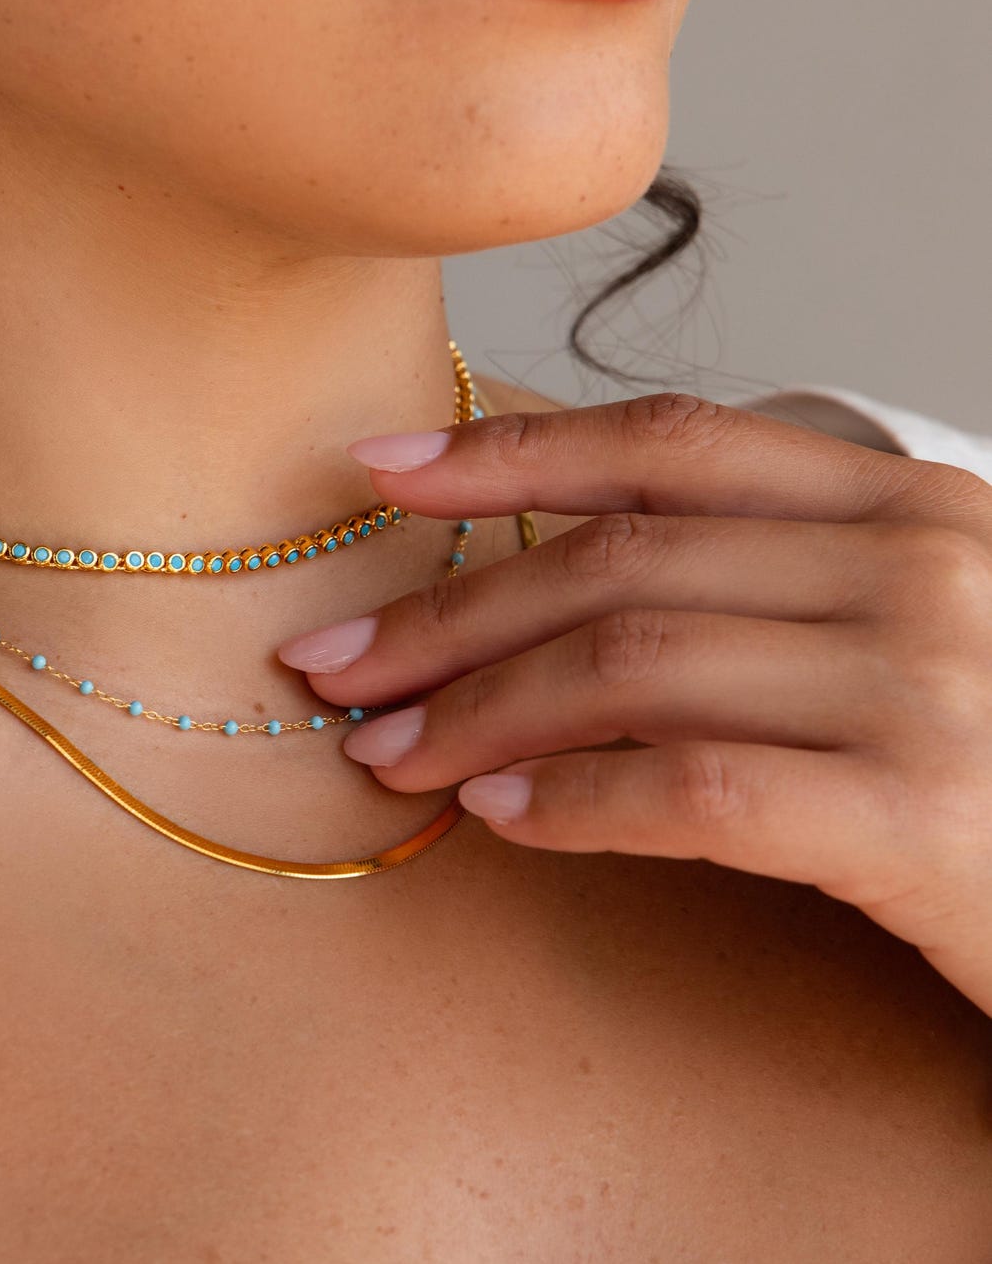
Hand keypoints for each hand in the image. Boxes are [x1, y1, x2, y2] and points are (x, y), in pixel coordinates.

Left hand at [276, 393, 991, 1016]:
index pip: (664, 447)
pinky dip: (576, 799)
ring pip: (631, 665)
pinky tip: (500, 815)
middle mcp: (918, 566)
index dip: (505, 454)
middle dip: (447, 616)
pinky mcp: (925, 817)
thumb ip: (763, 584)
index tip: (376, 476)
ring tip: (388, 754)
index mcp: (902, 504)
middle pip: (616, 563)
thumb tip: (544, 591)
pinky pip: (696, 788)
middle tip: (336, 665)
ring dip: (477, 712)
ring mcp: (928, 684)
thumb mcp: (905, 628)